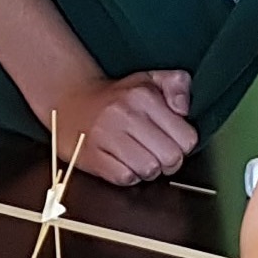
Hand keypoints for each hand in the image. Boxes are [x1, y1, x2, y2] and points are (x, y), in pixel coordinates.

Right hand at [49, 71, 198, 183]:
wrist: (70, 100)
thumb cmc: (116, 96)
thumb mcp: (151, 79)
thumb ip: (178, 86)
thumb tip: (183, 110)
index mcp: (144, 96)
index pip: (186, 138)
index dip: (184, 144)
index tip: (172, 139)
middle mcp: (125, 114)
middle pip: (170, 158)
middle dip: (169, 161)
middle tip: (158, 152)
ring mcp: (106, 136)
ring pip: (149, 170)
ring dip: (148, 169)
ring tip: (140, 157)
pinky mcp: (92, 156)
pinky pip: (125, 178)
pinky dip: (128, 175)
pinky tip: (123, 162)